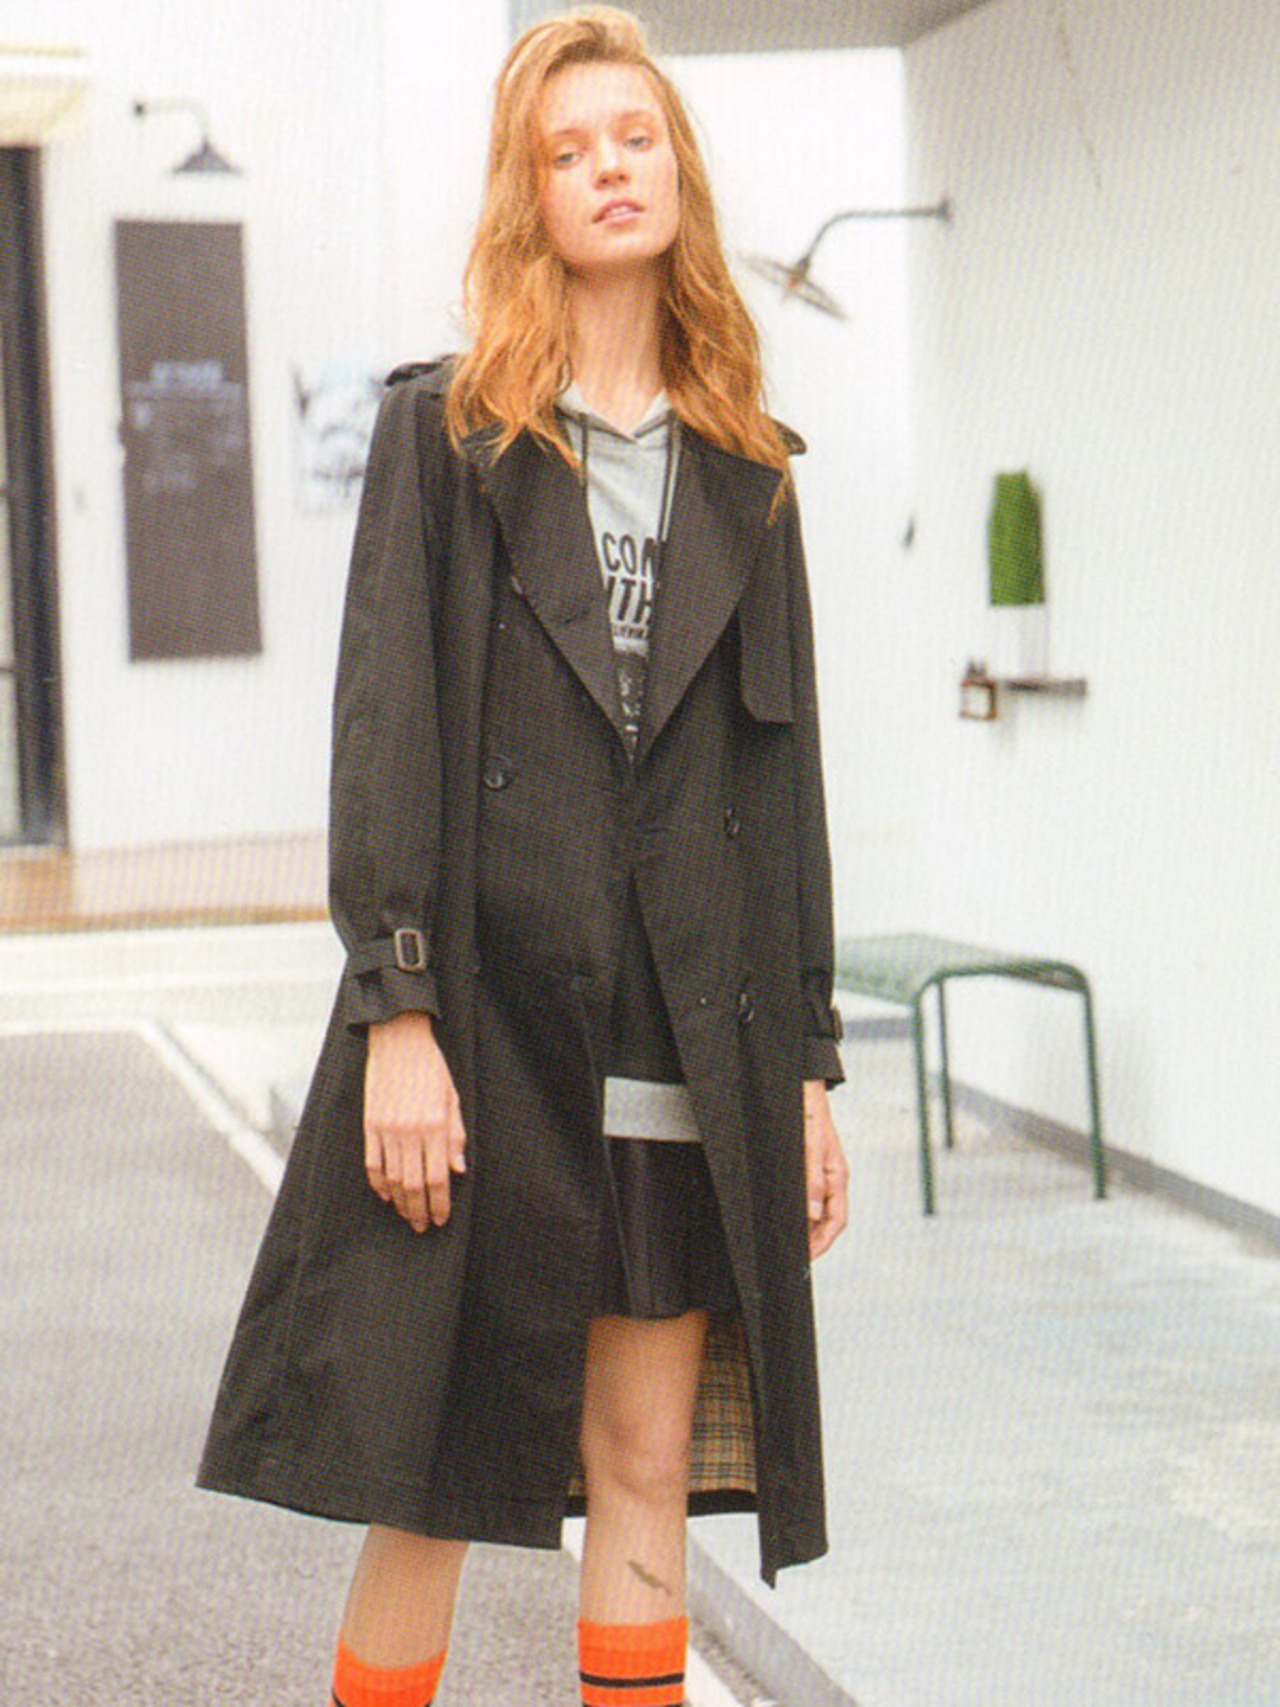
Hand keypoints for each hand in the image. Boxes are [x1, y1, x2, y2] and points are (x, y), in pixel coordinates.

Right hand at [364, 1012, 466, 1231]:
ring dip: (401, 1202)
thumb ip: (456, 1136)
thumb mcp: (453, 1098)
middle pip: (414, 1184)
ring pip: (392, 1178)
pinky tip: (386, 1195)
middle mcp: (410, 1131)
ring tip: (408, 1215)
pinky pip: (372, 1162)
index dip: (440, 1202)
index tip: (442, 1218)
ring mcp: (387, 1129)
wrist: (399, 1040)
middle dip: (420, 1210)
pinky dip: (378, 1183)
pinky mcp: (370, 1124)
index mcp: (434, 1125)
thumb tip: (458, 1169)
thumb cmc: (431, 1067)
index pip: (437, 1176)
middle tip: (424, 1226)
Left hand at [803, 1079, 847, 1258]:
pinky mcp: (813, 1168)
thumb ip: (812, 1181)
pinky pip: (812, 1197)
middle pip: (830, 1220)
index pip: (837, 1220)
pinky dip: (803, 1212)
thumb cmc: (810, 1117)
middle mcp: (833, 1178)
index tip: (809, 1256)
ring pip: (820, 1211)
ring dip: (809, 1229)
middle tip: (798, 1256)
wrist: (805, 1093)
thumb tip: (812, 1213)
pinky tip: (792, 1217)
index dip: (824, 1241)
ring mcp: (824, 1174)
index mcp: (838, 1176)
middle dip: (816, 1241)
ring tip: (794, 1243)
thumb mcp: (810, 1149)